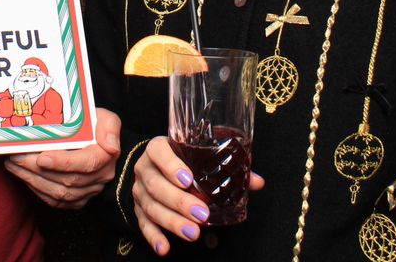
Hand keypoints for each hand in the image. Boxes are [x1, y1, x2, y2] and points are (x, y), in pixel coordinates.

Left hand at [4, 108, 120, 208]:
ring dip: (32, 180)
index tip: (41, 158)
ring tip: (13, 164)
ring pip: (59, 193)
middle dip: (37, 170)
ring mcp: (88, 191)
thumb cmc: (95, 125)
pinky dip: (36, 189)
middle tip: (15, 156)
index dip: (63, 163)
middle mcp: (100, 178)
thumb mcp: (105, 118)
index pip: (86, 164)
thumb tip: (111, 146)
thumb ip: (109, 127)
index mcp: (106, 157)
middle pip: (67, 180)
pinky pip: (55, 201)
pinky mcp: (77, 199)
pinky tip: (23, 175)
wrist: (94, 140)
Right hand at [132, 137, 264, 255]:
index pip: (159, 152)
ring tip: (192, 233)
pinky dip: (154, 236)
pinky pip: (143, 224)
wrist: (157, 166)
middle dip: (179, 201)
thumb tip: (257, 182)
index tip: (188, 179)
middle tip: (201, 214)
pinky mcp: (138, 208)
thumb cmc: (183, 160)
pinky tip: (165, 247)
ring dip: (172, 221)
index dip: (171, 165)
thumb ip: (227, 167)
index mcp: (158, 148)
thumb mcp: (199, 157)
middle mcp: (144, 168)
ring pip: (151, 206)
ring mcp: (138, 189)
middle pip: (156, 185)